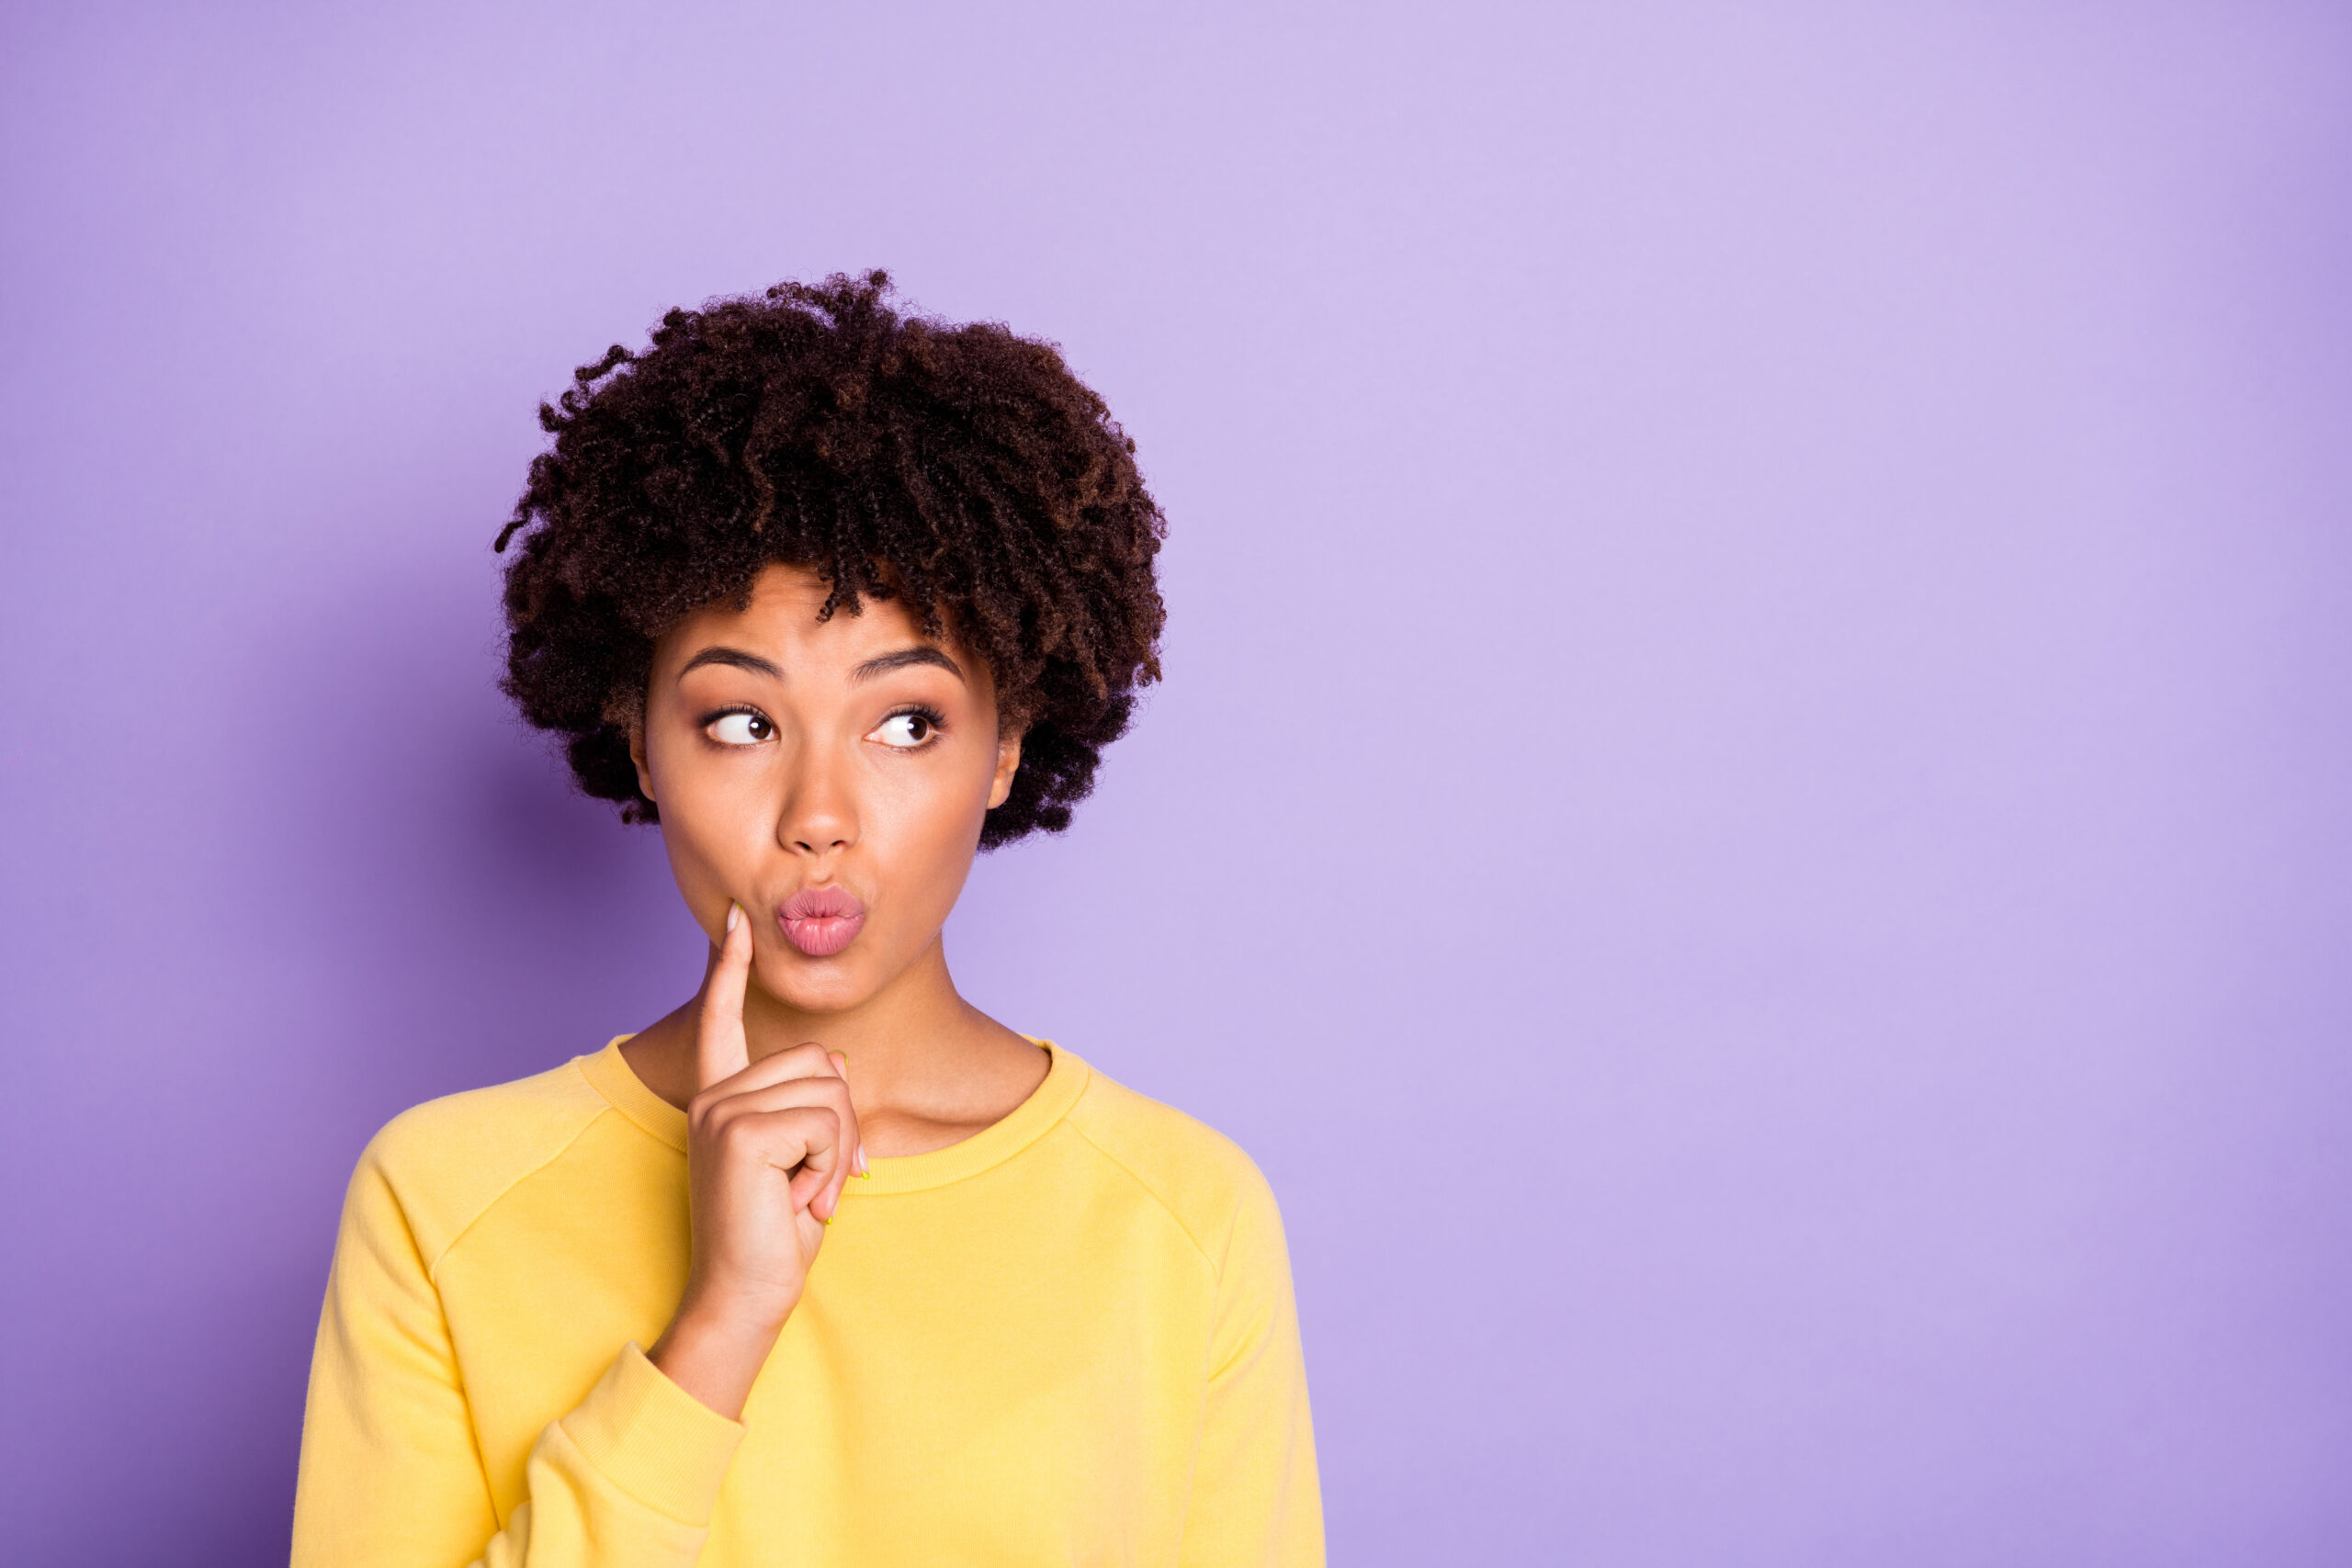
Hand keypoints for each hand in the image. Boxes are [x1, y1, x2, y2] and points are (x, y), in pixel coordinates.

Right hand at [648, 901, 863, 1417]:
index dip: (731, 967)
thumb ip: (810, 1105)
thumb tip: (833, 1066)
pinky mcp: (741, 1131)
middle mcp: (713, 1094)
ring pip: (831, 1091)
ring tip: (804, 1194)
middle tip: (814, 1182)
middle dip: (841, 1124)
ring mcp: (722, 1109)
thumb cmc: (776, 1231)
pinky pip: (827, 1123)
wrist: (746, 1293)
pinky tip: (801, 1202)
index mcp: (721, 1096)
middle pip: (820, 1062)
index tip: (735, 917)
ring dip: (837, 1152)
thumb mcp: (801, 1157)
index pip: (724, 1017)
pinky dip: (832, 1167)